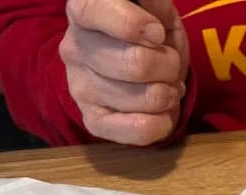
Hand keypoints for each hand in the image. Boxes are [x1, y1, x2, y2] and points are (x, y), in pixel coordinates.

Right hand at [59, 0, 189, 145]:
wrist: (140, 68)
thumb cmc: (150, 33)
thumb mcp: (157, 10)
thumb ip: (154, 5)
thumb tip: (155, 16)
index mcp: (84, 11)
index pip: (91, 10)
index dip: (131, 23)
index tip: (157, 33)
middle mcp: (75, 49)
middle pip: (135, 64)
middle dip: (169, 65)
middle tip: (170, 63)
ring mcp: (81, 87)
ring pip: (146, 98)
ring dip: (170, 93)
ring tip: (166, 85)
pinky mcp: (94, 120)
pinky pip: (139, 130)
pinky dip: (163, 123)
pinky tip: (163, 111)